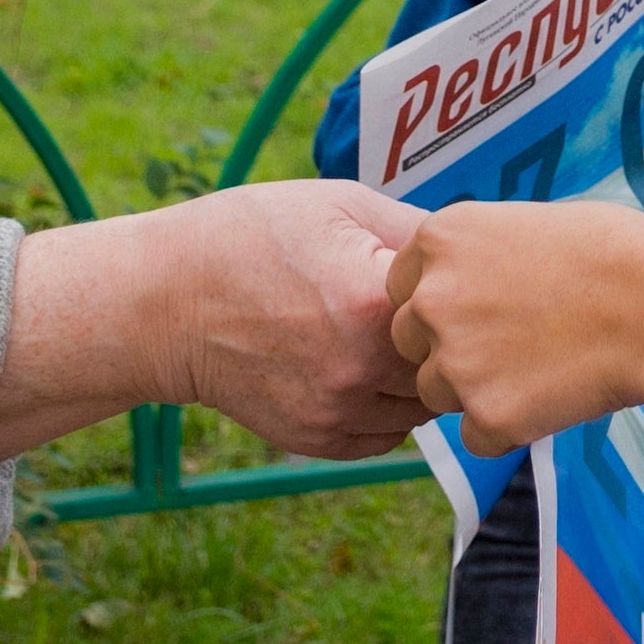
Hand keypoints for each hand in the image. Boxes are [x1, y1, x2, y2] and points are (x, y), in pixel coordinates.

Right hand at [0, 183, 424, 464]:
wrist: (166, 303)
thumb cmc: (252, 237)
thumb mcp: (340, 205)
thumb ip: (417, 232)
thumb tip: (477, 252)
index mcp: (374, 300)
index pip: (463, 307)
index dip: (461, 290)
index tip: (451, 278)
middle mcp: (361, 367)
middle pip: (450, 365)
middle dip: (445, 339)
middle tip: (425, 311)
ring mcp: (338, 410)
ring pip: (422, 408)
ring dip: (417, 377)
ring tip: (382, 337)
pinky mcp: (317, 439)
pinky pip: (385, 436)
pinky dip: (385, 409)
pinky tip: (358, 369)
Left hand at [386, 203, 643, 450]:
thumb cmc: (614, 253)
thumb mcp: (527, 223)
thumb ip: (477, 253)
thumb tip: (462, 279)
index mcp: (438, 239)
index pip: (400, 284)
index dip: (441, 299)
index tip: (484, 305)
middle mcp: (431, 298)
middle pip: (408, 340)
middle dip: (448, 346)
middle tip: (512, 341)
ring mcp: (454, 361)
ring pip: (436, 391)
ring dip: (475, 388)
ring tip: (540, 367)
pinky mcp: (485, 416)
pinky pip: (476, 435)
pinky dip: (508, 427)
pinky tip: (554, 397)